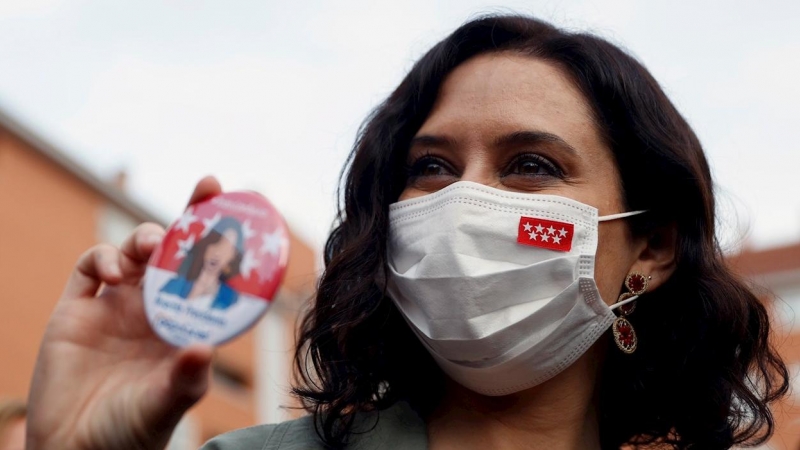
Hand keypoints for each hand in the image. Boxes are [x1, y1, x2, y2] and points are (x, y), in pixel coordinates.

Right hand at [27, 177, 222, 449]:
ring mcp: (116, 306)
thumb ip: (185, 380)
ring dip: (147, 238)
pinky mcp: (77, 310)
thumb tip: (202, 349)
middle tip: (209, 190)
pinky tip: (113, 274)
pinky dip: (103, 259)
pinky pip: (91, 267)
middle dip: (192, 218)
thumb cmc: (130, 433)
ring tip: (153, 248)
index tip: (247, 214)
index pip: (210, 276)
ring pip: (135, 251)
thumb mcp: (163, 407)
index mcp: (184, 325)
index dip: (225, 245)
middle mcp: (155, 309)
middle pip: (177, 252)